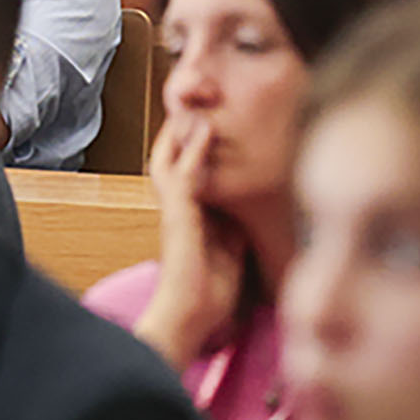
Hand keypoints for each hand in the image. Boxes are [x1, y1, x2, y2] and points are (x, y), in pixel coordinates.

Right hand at [130, 114, 247, 368]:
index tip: (207, 117)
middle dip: (180, 129)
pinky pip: (183, 176)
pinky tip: (204, 131)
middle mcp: (176, 208)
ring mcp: (174, 211)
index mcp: (188, 216)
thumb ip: (234, 228)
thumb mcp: (230, 252)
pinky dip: (194, 152)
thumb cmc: (208, 295)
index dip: (193, 143)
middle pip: (171, 156)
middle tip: (193, 100)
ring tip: (195, 103)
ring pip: (170, 158)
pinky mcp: (177, 218)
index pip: (186, 168)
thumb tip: (249, 212)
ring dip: (182, 130)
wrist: (189, 319)